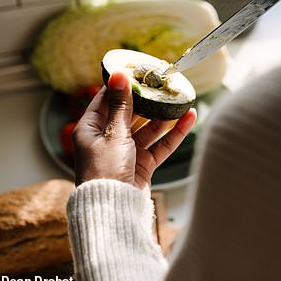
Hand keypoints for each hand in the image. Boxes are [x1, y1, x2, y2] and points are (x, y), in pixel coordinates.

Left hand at [72, 72, 196, 195]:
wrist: (113, 210)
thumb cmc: (104, 171)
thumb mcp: (114, 133)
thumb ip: (121, 105)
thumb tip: (119, 75)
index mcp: (91, 128)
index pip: (106, 99)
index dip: (122, 85)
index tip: (138, 71)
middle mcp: (107, 139)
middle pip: (130, 113)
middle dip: (147, 99)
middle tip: (163, 83)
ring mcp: (126, 152)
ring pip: (148, 128)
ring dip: (164, 115)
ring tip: (179, 99)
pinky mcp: (143, 165)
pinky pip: (160, 145)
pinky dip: (174, 133)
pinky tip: (188, 119)